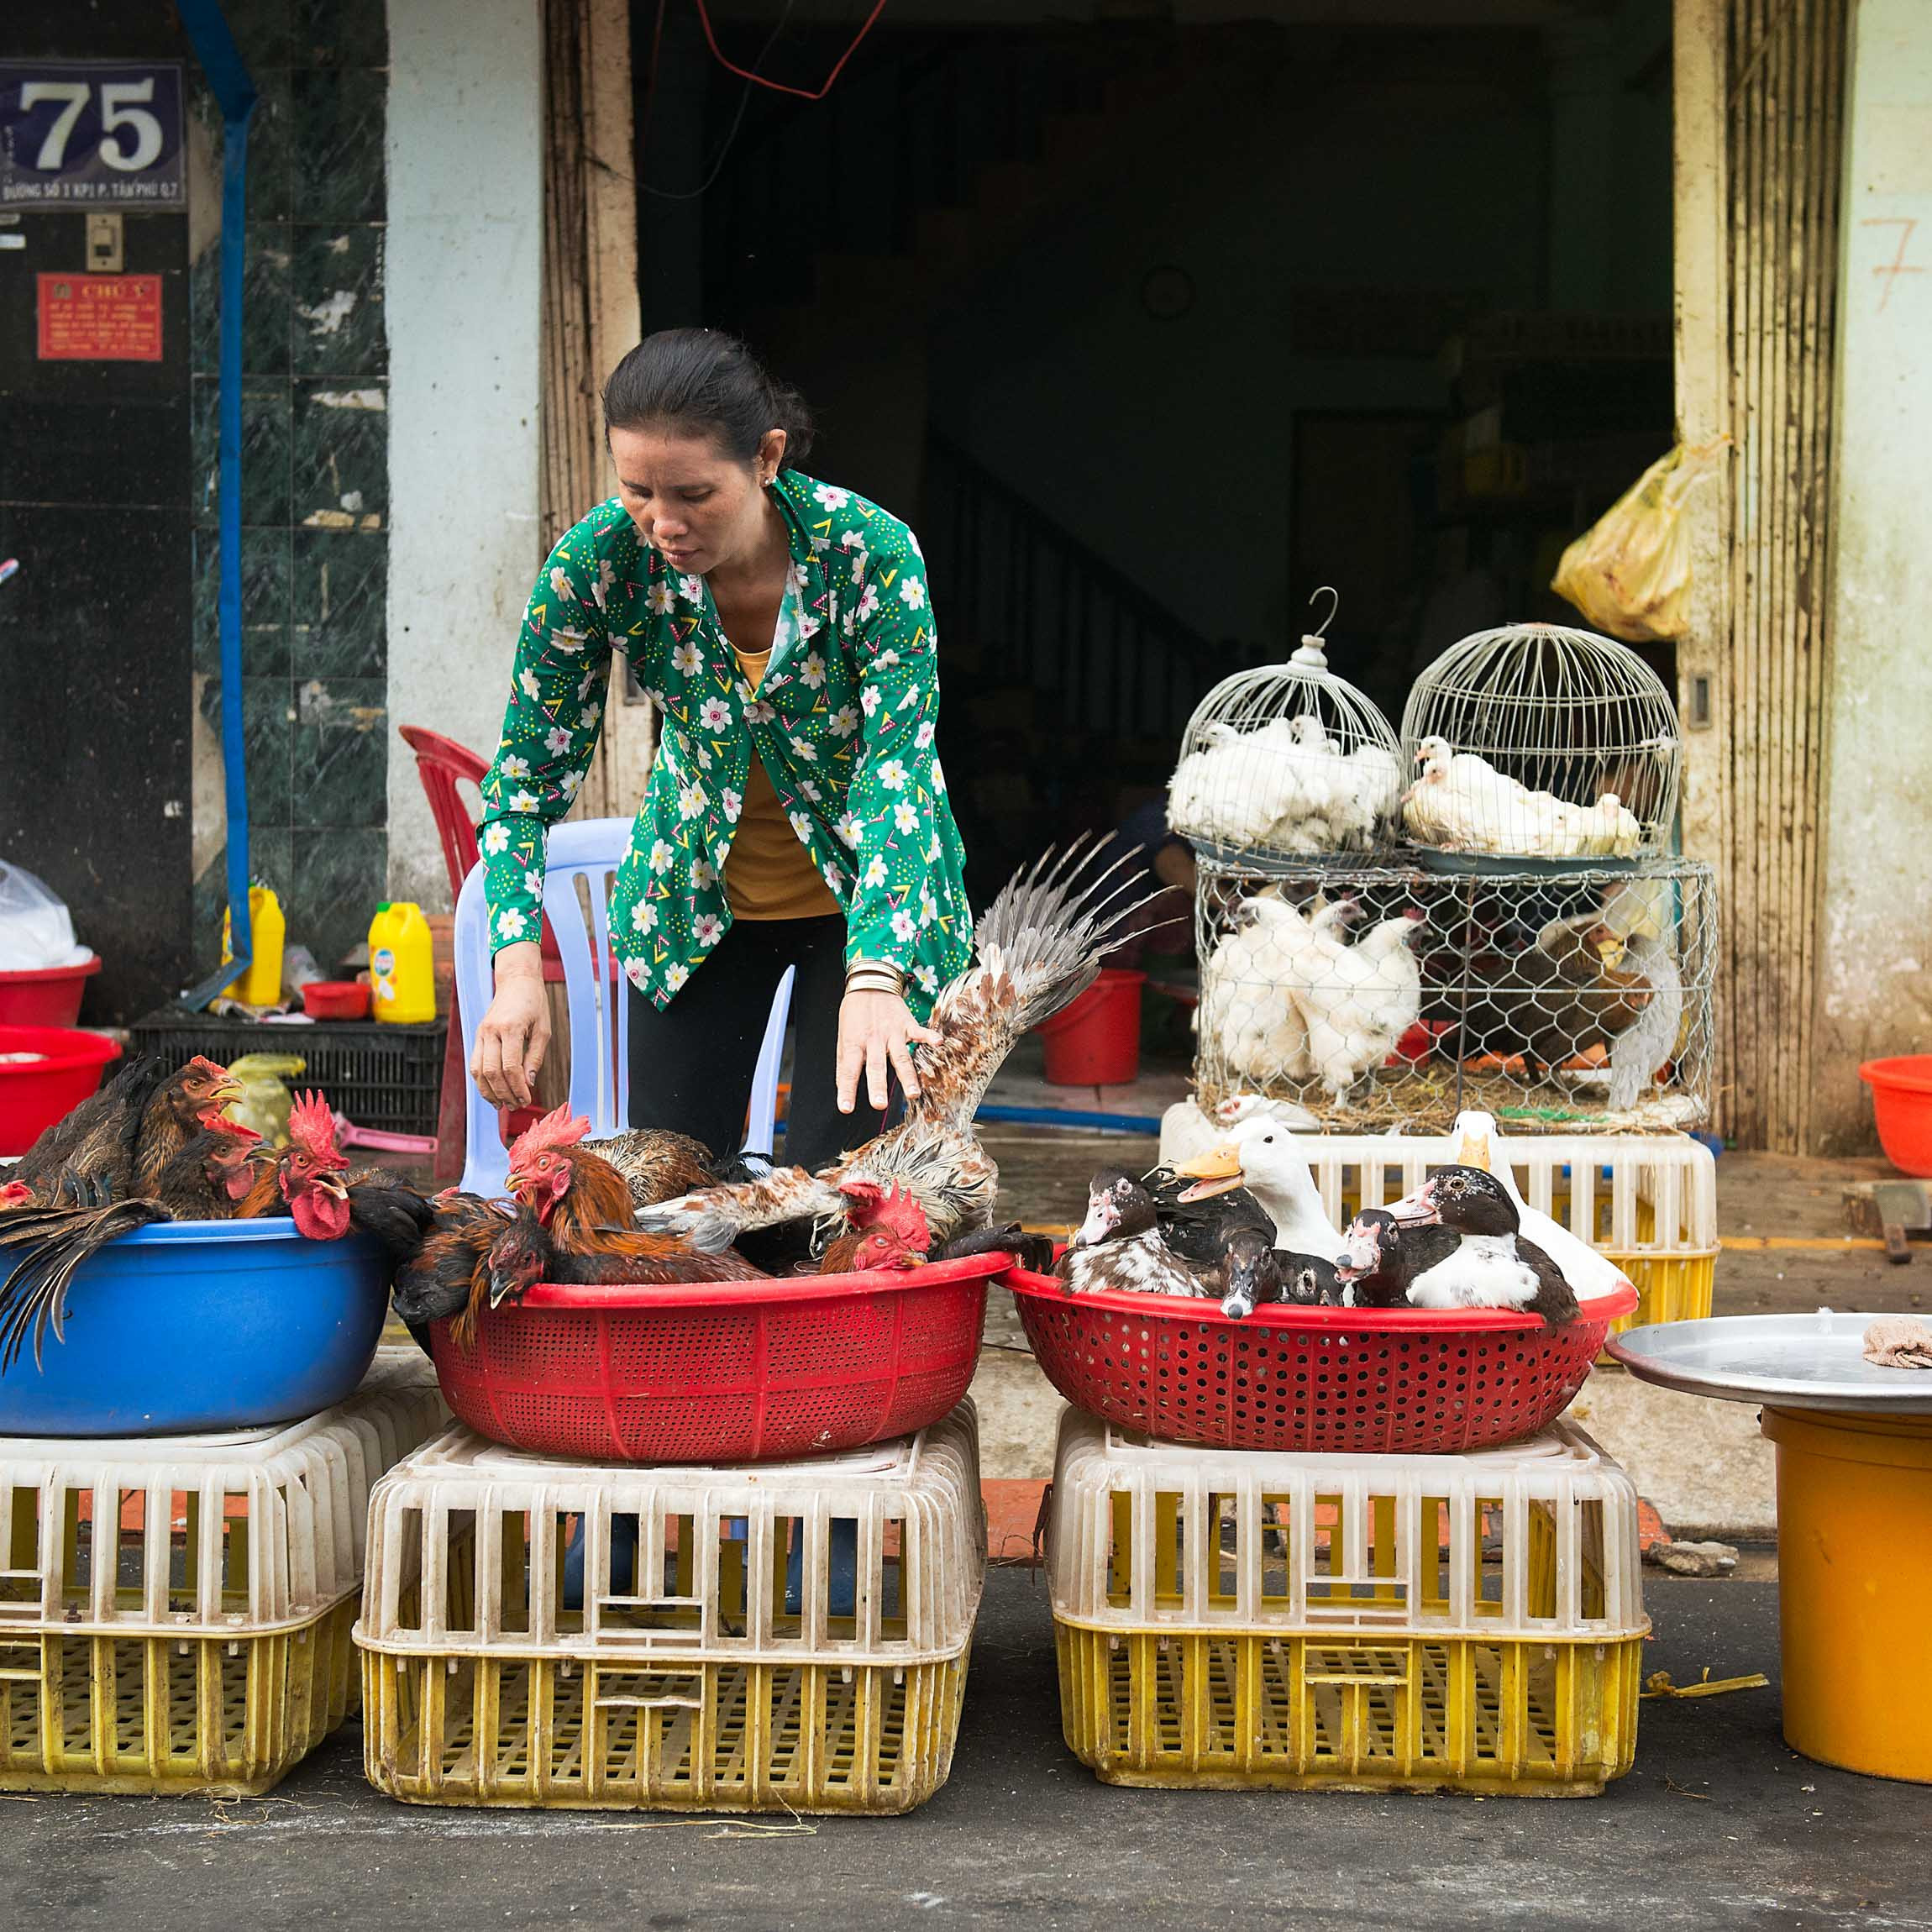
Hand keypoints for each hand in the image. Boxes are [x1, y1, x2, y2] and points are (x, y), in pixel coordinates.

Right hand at [471, 942, 550, 1109]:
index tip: (526, 1099)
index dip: (517, 1087)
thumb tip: (529, 1083)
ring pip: (478, 1069)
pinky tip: (492, 1092)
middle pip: (492, 1071)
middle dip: (504, 1093)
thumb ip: (535, 1057)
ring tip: (502, 1104)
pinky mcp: (477, 1035)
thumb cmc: (534, 1005)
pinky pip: (474, 1062)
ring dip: (488, 1091)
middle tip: (516, 1105)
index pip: (510, 1066)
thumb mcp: (543, 1030)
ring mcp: (481, 1032)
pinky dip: (481, 1080)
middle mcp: (491, 1030)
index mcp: (511, 1028)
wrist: (517, 981)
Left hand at [836, 988, 940, 1114]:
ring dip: (907, 1076)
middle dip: (877, 1086)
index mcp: (854, 1044)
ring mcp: (892, 1032)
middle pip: (875, 1066)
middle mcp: (873, 1040)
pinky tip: (938, 1043)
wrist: (870, 984)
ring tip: (913, 1094)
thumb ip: (845, 1063)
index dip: (847, 1090)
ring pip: (900, 1056)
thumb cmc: (855, 1014)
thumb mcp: (843, 1037)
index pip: (848, 1071)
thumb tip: (843, 1088)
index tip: (846, 1108)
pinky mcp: (907, 1024)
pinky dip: (929, 1037)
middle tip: (879, 1105)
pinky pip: (919, 1032)